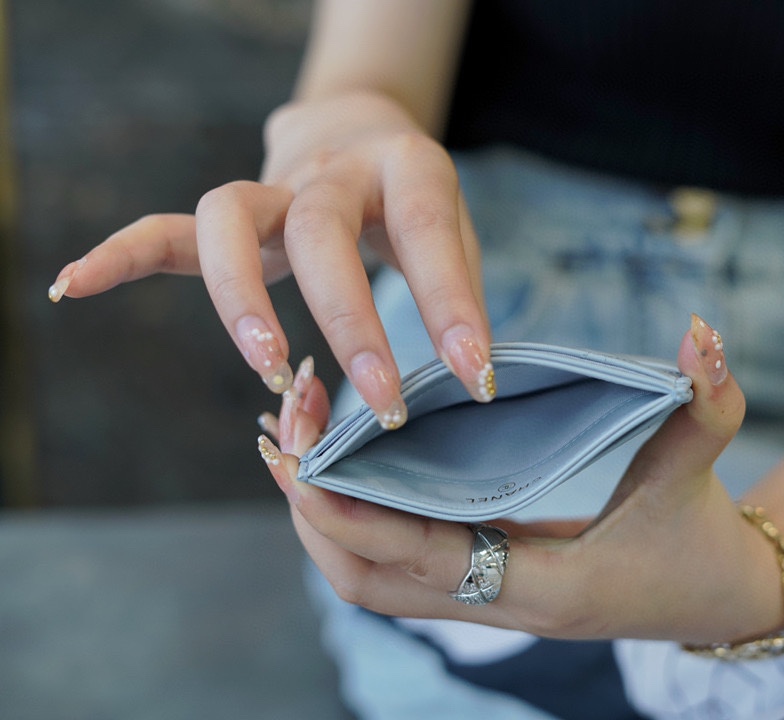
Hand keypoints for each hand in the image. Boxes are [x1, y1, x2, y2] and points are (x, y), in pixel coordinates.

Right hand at [47, 90, 491, 424]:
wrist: (360, 132)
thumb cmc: (415, 202)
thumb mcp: (458, 235)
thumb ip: (460, 298)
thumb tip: (470, 386)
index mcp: (406, 168)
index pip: (425, 234)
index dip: (450, 307)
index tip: (472, 378)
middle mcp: (332, 170)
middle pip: (321, 232)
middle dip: (350, 323)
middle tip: (381, 406)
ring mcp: (273, 187)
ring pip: (230, 219)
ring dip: (240, 298)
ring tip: (267, 368)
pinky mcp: (233, 213)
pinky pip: (168, 229)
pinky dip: (123, 254)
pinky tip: (78, 285)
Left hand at [259, 316, 783, 644]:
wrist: (715, 596)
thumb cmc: (703, 537)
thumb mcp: (703, 463)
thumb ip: (707, 399)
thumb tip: (700, 332)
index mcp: (545, 585)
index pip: (425, 560)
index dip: (357, 516)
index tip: (304, 462)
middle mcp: (501, 603)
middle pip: (370, 583)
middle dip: (315, 516)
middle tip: (283, 434)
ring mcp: (486, 600)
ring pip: (372, 581)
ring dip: (323, 521)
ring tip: (295, 443)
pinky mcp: (480, 580)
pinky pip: (394, 562)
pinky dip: (354, 521)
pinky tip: (344, 463)